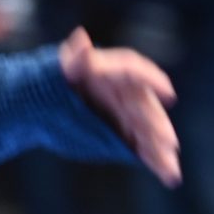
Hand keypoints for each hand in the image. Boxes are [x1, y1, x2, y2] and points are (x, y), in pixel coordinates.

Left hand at [57, 27, 180, 186]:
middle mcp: (125, 93)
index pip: (135, 72)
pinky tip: (168, 175)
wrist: (43, 106)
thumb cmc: (55, 81)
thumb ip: (75, 59)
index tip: (168, 92)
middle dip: (158, 126)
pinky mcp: (123, 135)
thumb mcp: (61, 70)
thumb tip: (81, 38)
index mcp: (112, 71)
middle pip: (145, 108)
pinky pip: (141, 148)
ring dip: (160, 151)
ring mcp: (126, 116)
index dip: (153, 81)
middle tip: (169, 143)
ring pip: (147, 132)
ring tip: (171, 170)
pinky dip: (155, 161)